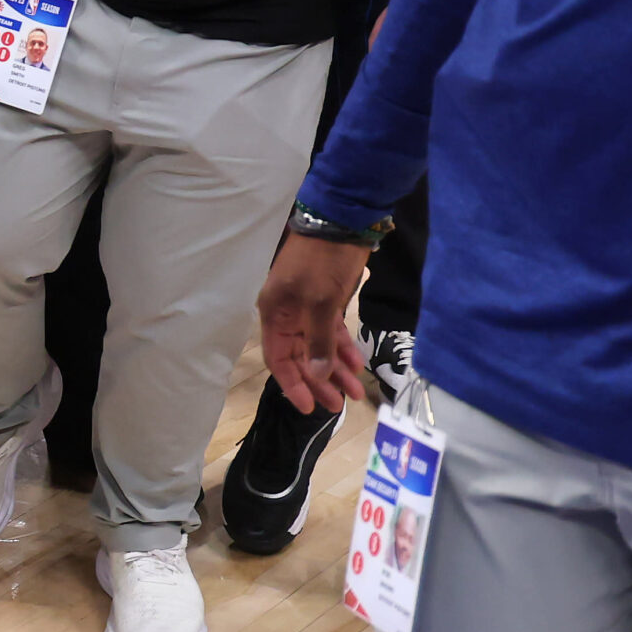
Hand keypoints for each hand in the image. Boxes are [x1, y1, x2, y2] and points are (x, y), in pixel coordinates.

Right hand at [256, 232, 372, 414]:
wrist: (341, 224)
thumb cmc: (323, 262)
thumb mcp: (320, 301)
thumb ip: (319, 340)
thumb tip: (318, 375)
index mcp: (275, 313)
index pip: (278, 358)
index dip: (292, 384)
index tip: (309, 407)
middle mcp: (286, 315)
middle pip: (299, 357)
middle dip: (318, 382)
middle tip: (338, 405)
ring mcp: (305, 308)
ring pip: (318, 348)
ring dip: (335, 369)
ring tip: (355, 391)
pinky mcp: (324, 302)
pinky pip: (331, 333)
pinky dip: (342, 349)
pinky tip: (356, 365)